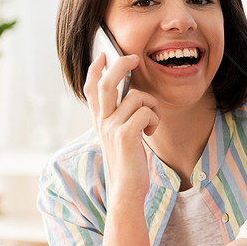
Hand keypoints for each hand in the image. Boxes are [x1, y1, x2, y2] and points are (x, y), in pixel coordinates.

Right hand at [83, 52, 159, 199]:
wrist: (126, 190)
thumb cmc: (129, 165)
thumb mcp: (120, 138)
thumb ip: (121, 119)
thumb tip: (133, 98)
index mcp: (99, 121)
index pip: (91, 89)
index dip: (95, 70)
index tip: (103, 55)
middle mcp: (102, 122)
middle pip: (106, 83)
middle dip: (120, 65)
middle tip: (134, 58)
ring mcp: (111, 128)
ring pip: (137, 97)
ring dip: (152, 106)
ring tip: (151, 124)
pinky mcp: (125, 135)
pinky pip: (146, 112)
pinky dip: (155, 120)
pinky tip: (151, 133)